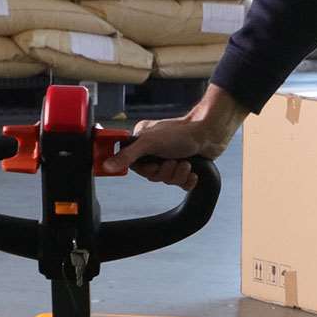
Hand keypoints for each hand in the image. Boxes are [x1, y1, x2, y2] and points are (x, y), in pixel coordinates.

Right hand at [97, 84, 247, 190]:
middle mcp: (155, 151)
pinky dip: (189, 179)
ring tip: (186, 161)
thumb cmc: (180, 132)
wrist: (210, 133)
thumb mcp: (149, 143)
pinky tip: (193, 170)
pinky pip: (182, 184)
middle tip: (174, 160)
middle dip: (166, 171)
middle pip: (153, 176)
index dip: (147, 170)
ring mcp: (170, 158)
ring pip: (168, 180)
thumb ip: (127, 155)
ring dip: (179, 173)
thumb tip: (106, 166)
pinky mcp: (185, 167)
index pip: (136, 167)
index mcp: (142, 143)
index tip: (154, 164)